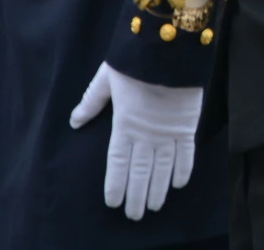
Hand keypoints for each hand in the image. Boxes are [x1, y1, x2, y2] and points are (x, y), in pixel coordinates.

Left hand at [67, 63, 202, 219]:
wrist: (170, 47)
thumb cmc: (135, 62)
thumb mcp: (106, 78)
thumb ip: (92, 102)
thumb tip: (75, 121)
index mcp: (124, 124)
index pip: (118, 163)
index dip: (116, 184)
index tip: (114, 203)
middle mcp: (146, 133)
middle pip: (141, 172)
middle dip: (138, 195)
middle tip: (135, 215)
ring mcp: (168, 130)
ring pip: (163, 167)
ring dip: (159, 189)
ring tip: (154, 207)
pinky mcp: (188, 123)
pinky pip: (186, 152)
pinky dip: (184, 168)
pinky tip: (179, 184)